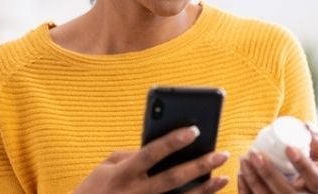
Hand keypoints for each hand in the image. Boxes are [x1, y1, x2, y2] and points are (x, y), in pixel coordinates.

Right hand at [74, 126, 229, 193]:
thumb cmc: (94, 188)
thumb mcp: (106, 166)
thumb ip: (132, 155)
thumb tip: (162, 149)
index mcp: (122, 174)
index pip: (151, 154)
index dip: (172, 142)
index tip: (194, 130)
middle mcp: (135, 192)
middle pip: (172, 178)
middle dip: (198, 165)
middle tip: (221, 153)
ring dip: (204, 189)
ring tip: (223, 177)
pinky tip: (209, 193)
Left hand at [238, 123, 317, 193]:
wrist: (303, 181)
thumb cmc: (311, 162)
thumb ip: (317, 138)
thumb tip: (308, 126)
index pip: (313, 178)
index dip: (302, 164)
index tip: (289, 148)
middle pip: (286, 191)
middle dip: (267, 173)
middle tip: (254, 153)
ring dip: (253, 180)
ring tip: (244, 160)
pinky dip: (246, 190)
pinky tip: (241, 174)